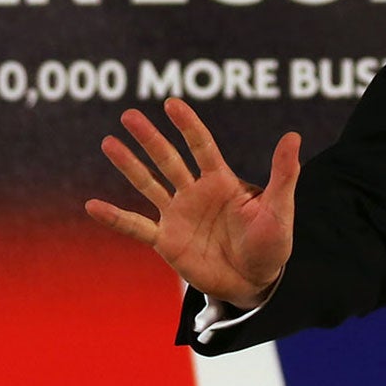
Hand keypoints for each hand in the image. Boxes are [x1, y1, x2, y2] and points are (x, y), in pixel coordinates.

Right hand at [85, 96, 299, 308]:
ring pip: (148, 184)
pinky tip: (92, 205)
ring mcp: (178, 216)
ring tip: (108, 142)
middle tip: (130, 115)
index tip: (171, 103)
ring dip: (128, 165)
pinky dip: (114, 218)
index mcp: (221, 181)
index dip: (187, 125)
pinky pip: (136, 227)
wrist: (256, 282)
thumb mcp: (280, 209)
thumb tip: (293, 136)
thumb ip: (283, 174)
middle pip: (168, 159)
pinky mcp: (167, 241)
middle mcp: (195, 193)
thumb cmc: (272, 244)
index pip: (201, 145)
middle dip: (150, 137)